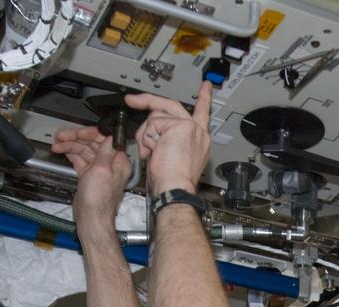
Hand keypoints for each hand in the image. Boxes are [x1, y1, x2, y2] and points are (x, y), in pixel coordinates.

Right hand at [50, 126, 132, 239]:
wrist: (90, 218)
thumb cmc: (99, 200)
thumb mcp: (102, 170)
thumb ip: (106, 152)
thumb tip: (111, 136)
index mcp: (119, 162)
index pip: (105, 140)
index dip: (90, 133)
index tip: (77, 132)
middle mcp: (110, 165)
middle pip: (93, 144)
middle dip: (76, 138)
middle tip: (61, 136)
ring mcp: (99, 170)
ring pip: (84, 151)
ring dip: (70, 146)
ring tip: (57, 144)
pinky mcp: (89, 176)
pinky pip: (80, 160)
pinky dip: (71, 155)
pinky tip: (62, 151)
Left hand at [124, 81, 212, 195]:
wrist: (176, 189)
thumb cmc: (173, 181)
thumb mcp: (171, 155)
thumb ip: (167, 140)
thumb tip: (153, 134)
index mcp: (199, 140)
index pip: (202, 114)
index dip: (203, 98)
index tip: (205, 86)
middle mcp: (197, 131)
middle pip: (171, 106)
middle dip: (149, 101)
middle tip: (133, 100)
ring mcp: (189, 127)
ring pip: (157, 115)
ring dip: (147, 134)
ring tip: (151, 152)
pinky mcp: (179, 126)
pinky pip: (153, 123)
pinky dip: (147, 138)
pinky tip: (153, 151)